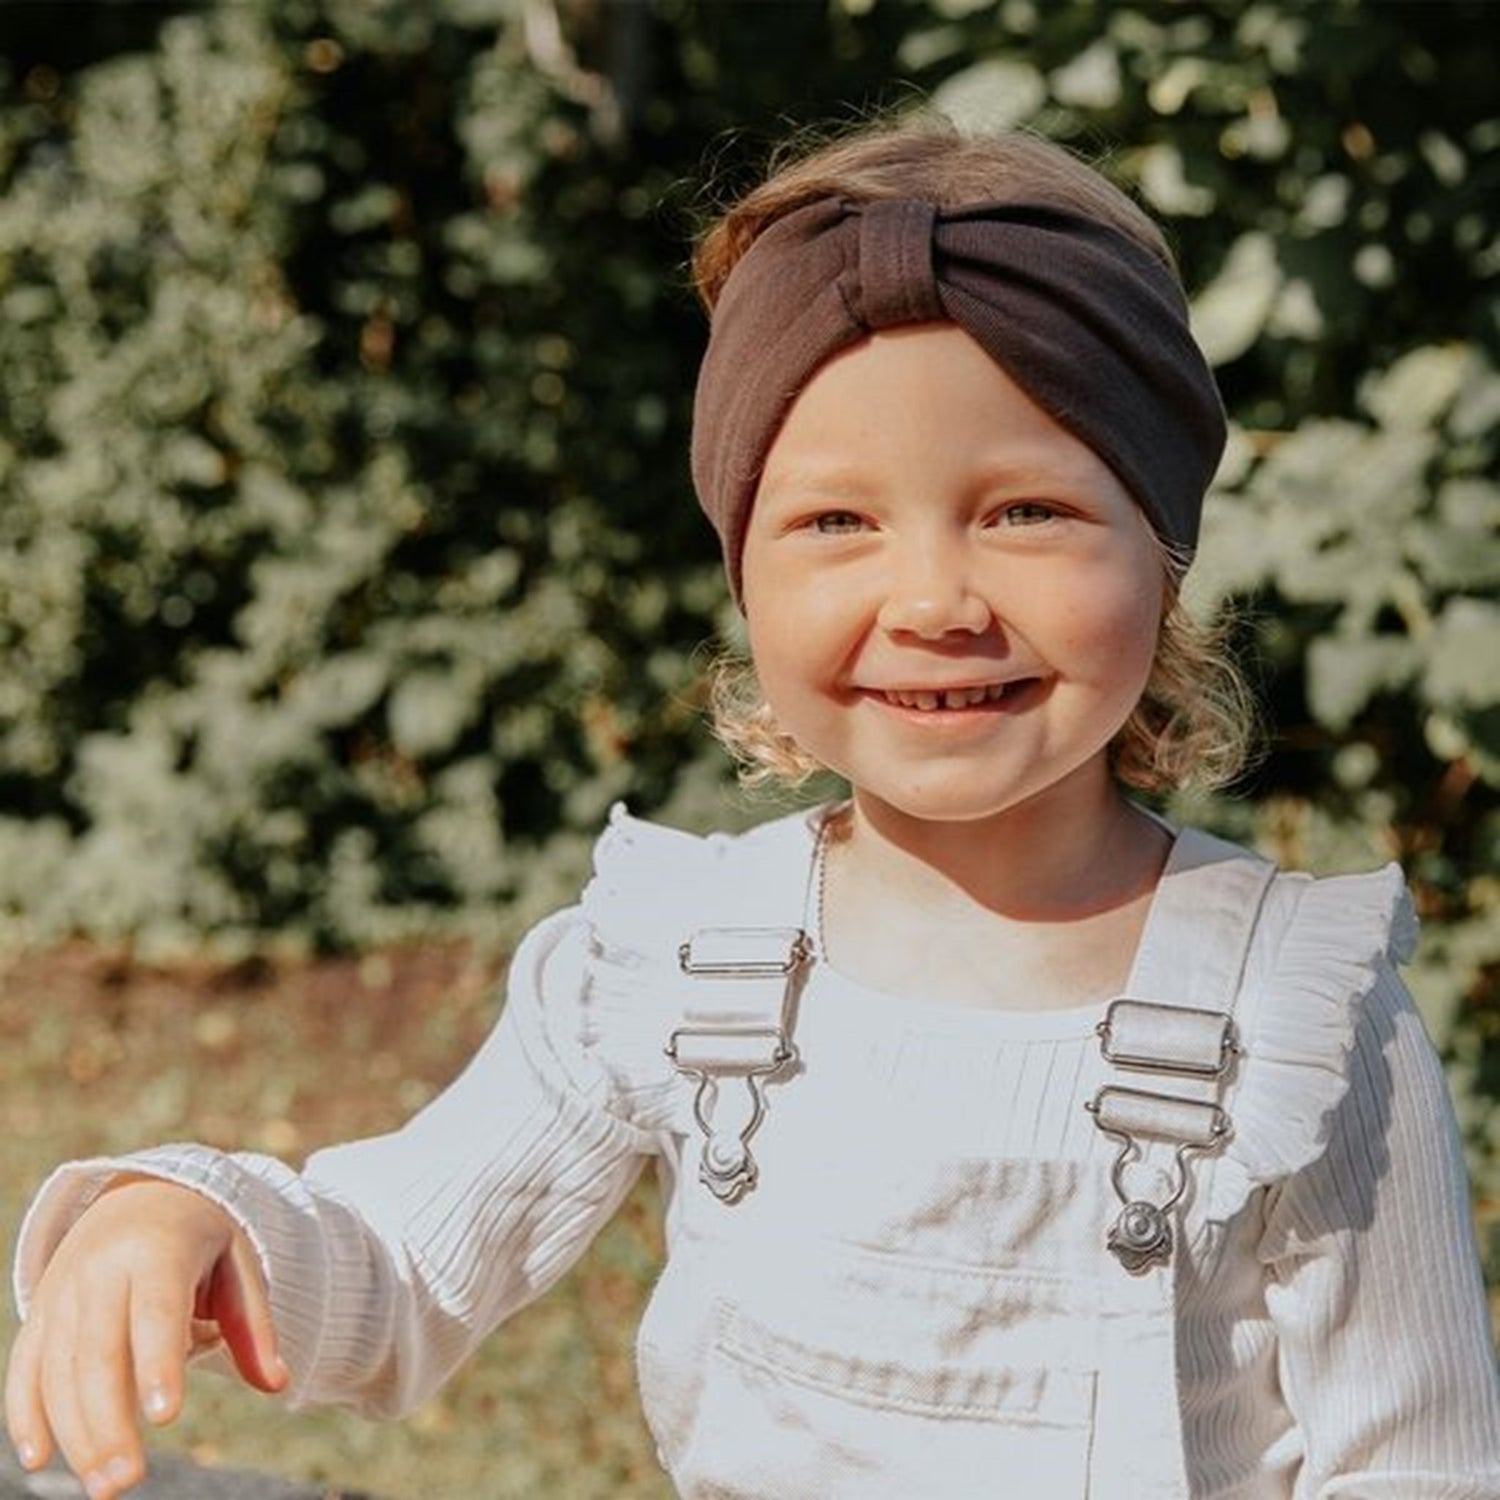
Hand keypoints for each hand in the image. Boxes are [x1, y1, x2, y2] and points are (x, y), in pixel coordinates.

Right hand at [5, 1176, 286, 1499]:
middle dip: (109, 1422)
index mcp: (158, 1250)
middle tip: (127, 1481)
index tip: (165, 1417)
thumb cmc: (199, 1238)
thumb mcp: (237, 1262)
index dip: (159, 1362)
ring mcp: (62, 1291)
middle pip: (99, 1354)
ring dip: (75, 1433)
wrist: (139, 1192)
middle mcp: (101, 1270)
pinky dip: (26, 1413)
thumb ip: (254, 1325)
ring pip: (59, 1370)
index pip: (157, 1311)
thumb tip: (278, 1384)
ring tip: (104, 1486)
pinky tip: (42, 1457)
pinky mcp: (39, 1312)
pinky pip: (26, 1367)